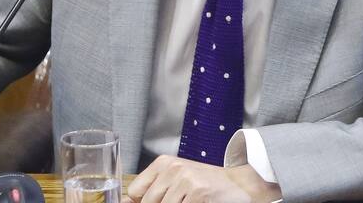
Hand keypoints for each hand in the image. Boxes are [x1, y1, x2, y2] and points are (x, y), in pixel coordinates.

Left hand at [124, 156, 280, 202]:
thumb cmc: (205, 185)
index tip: (155, 201)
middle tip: (181, 199)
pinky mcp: (198, 193)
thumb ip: (151, 191)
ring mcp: (185, 180)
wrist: (238, 185)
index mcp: (164, 163)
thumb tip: (124, 202)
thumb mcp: (176, 181)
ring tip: (190, 201)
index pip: (134, 192)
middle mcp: (173, 168)